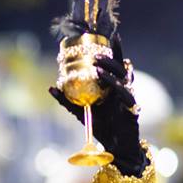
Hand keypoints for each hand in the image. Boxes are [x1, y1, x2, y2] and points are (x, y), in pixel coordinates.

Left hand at [49, 34, 146, 175]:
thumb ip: (67, 101)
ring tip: (97, 66)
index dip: (115, 50)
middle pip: (120, 68)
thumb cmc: (102, 127)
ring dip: (110, 71)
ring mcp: (129, 98)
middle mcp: (124, 89)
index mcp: (114, 86)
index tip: (111, 35)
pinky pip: (126, 95)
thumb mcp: (81, 112)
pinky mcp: (132, 109)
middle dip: (109, 58)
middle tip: (95, 53)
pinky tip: (110, 84)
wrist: (116, 147)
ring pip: (124, 78)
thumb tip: (51, 87)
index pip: (116, 64)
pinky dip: (117, 88)